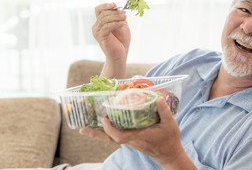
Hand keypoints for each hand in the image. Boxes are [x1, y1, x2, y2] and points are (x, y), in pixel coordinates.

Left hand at [80, 98, 196, 169]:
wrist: (169, 153)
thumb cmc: (169, 140)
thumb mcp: (170, 124)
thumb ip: (164, 111)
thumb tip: (158, 98)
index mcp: (138, 136)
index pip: (119, 136)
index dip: (110, 129)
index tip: (105, 119)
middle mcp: (131, 140)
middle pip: (109, 139)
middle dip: (95, 134)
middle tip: (82, 129)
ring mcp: (130, 140)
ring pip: (110, 138)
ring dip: (98, 133)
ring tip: (86, 127)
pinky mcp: (131, 139)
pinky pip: (115, 136)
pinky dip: (107, 132)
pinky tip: (103, 125)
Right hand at [92, 3, 129, 62]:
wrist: (121, 53)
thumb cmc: (121, 40)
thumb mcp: (121, 24)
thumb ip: (118, 16)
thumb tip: (116, 6)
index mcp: (100, 22)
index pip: (98, 10)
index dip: (105, 5)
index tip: (114, 4)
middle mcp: (97, 26)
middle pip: (102, 13)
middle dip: (114, 12)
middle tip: (124, 13)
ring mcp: (97, 32)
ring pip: (104, 19)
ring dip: (116, 17)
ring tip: (125, 17)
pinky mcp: (100, 37)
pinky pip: (107, 27)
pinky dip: (115, 24)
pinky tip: (122, 24)